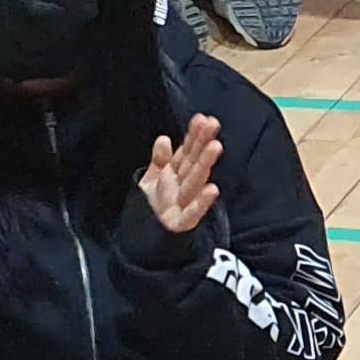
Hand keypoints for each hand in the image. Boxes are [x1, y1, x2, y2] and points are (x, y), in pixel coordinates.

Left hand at [140, 112, 222, 233]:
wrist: (144, 241)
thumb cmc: (153, 208)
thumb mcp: (150, 181)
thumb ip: (159, 160)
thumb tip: (164, 138)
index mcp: (175, 174)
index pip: (186, 151)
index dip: (193, 135)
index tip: (202, 118)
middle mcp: (182, 186)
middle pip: (193, 162)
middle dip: (202, 143)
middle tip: (213, 125)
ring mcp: (184, 203)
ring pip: (195, 181)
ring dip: (205, 164)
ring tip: (215, 147)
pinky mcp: (183, 223)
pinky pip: (193, 212)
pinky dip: (202, 202)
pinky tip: (212, 189)